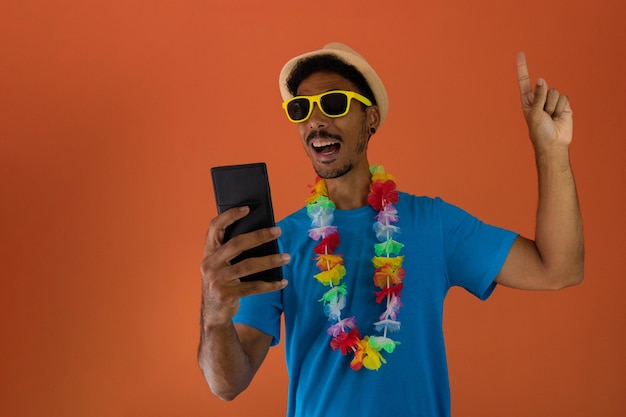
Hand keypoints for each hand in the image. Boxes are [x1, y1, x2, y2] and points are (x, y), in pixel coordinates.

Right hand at [200, 206, 287, 325]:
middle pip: (236, 244)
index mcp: (208, 252)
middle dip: (259, 236)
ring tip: (287, 257)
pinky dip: (270, 285)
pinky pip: (252, 287)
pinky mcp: (226, 295)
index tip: (247, 209)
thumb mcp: (222, 264)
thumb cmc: (224, 281)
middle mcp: (209, 264)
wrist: (214, 313)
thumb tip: (264, 234)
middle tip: (278, 231)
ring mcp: (216, 280)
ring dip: (270, 260)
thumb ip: (233, 251)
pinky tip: (283, 281)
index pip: (214, 227)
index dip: (229, 216)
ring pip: (247, 266)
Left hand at [517, 52, 572, 151]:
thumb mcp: (534, 114)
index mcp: (528, 101)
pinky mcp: (563, 104)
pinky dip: (561, 107)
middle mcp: (539, 98)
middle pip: (543, 86)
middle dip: (544, 99)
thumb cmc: (539, 131)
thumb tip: (541, 80)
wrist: (554, 143)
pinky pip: (564, 98)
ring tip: (551, 117)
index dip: (522, 67)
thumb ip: (538, 96)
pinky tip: (558, 117)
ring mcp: (551, 101)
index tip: (520, 53)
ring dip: (553, 106)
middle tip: (544, 115)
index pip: (524, 81)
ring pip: (554, 92)